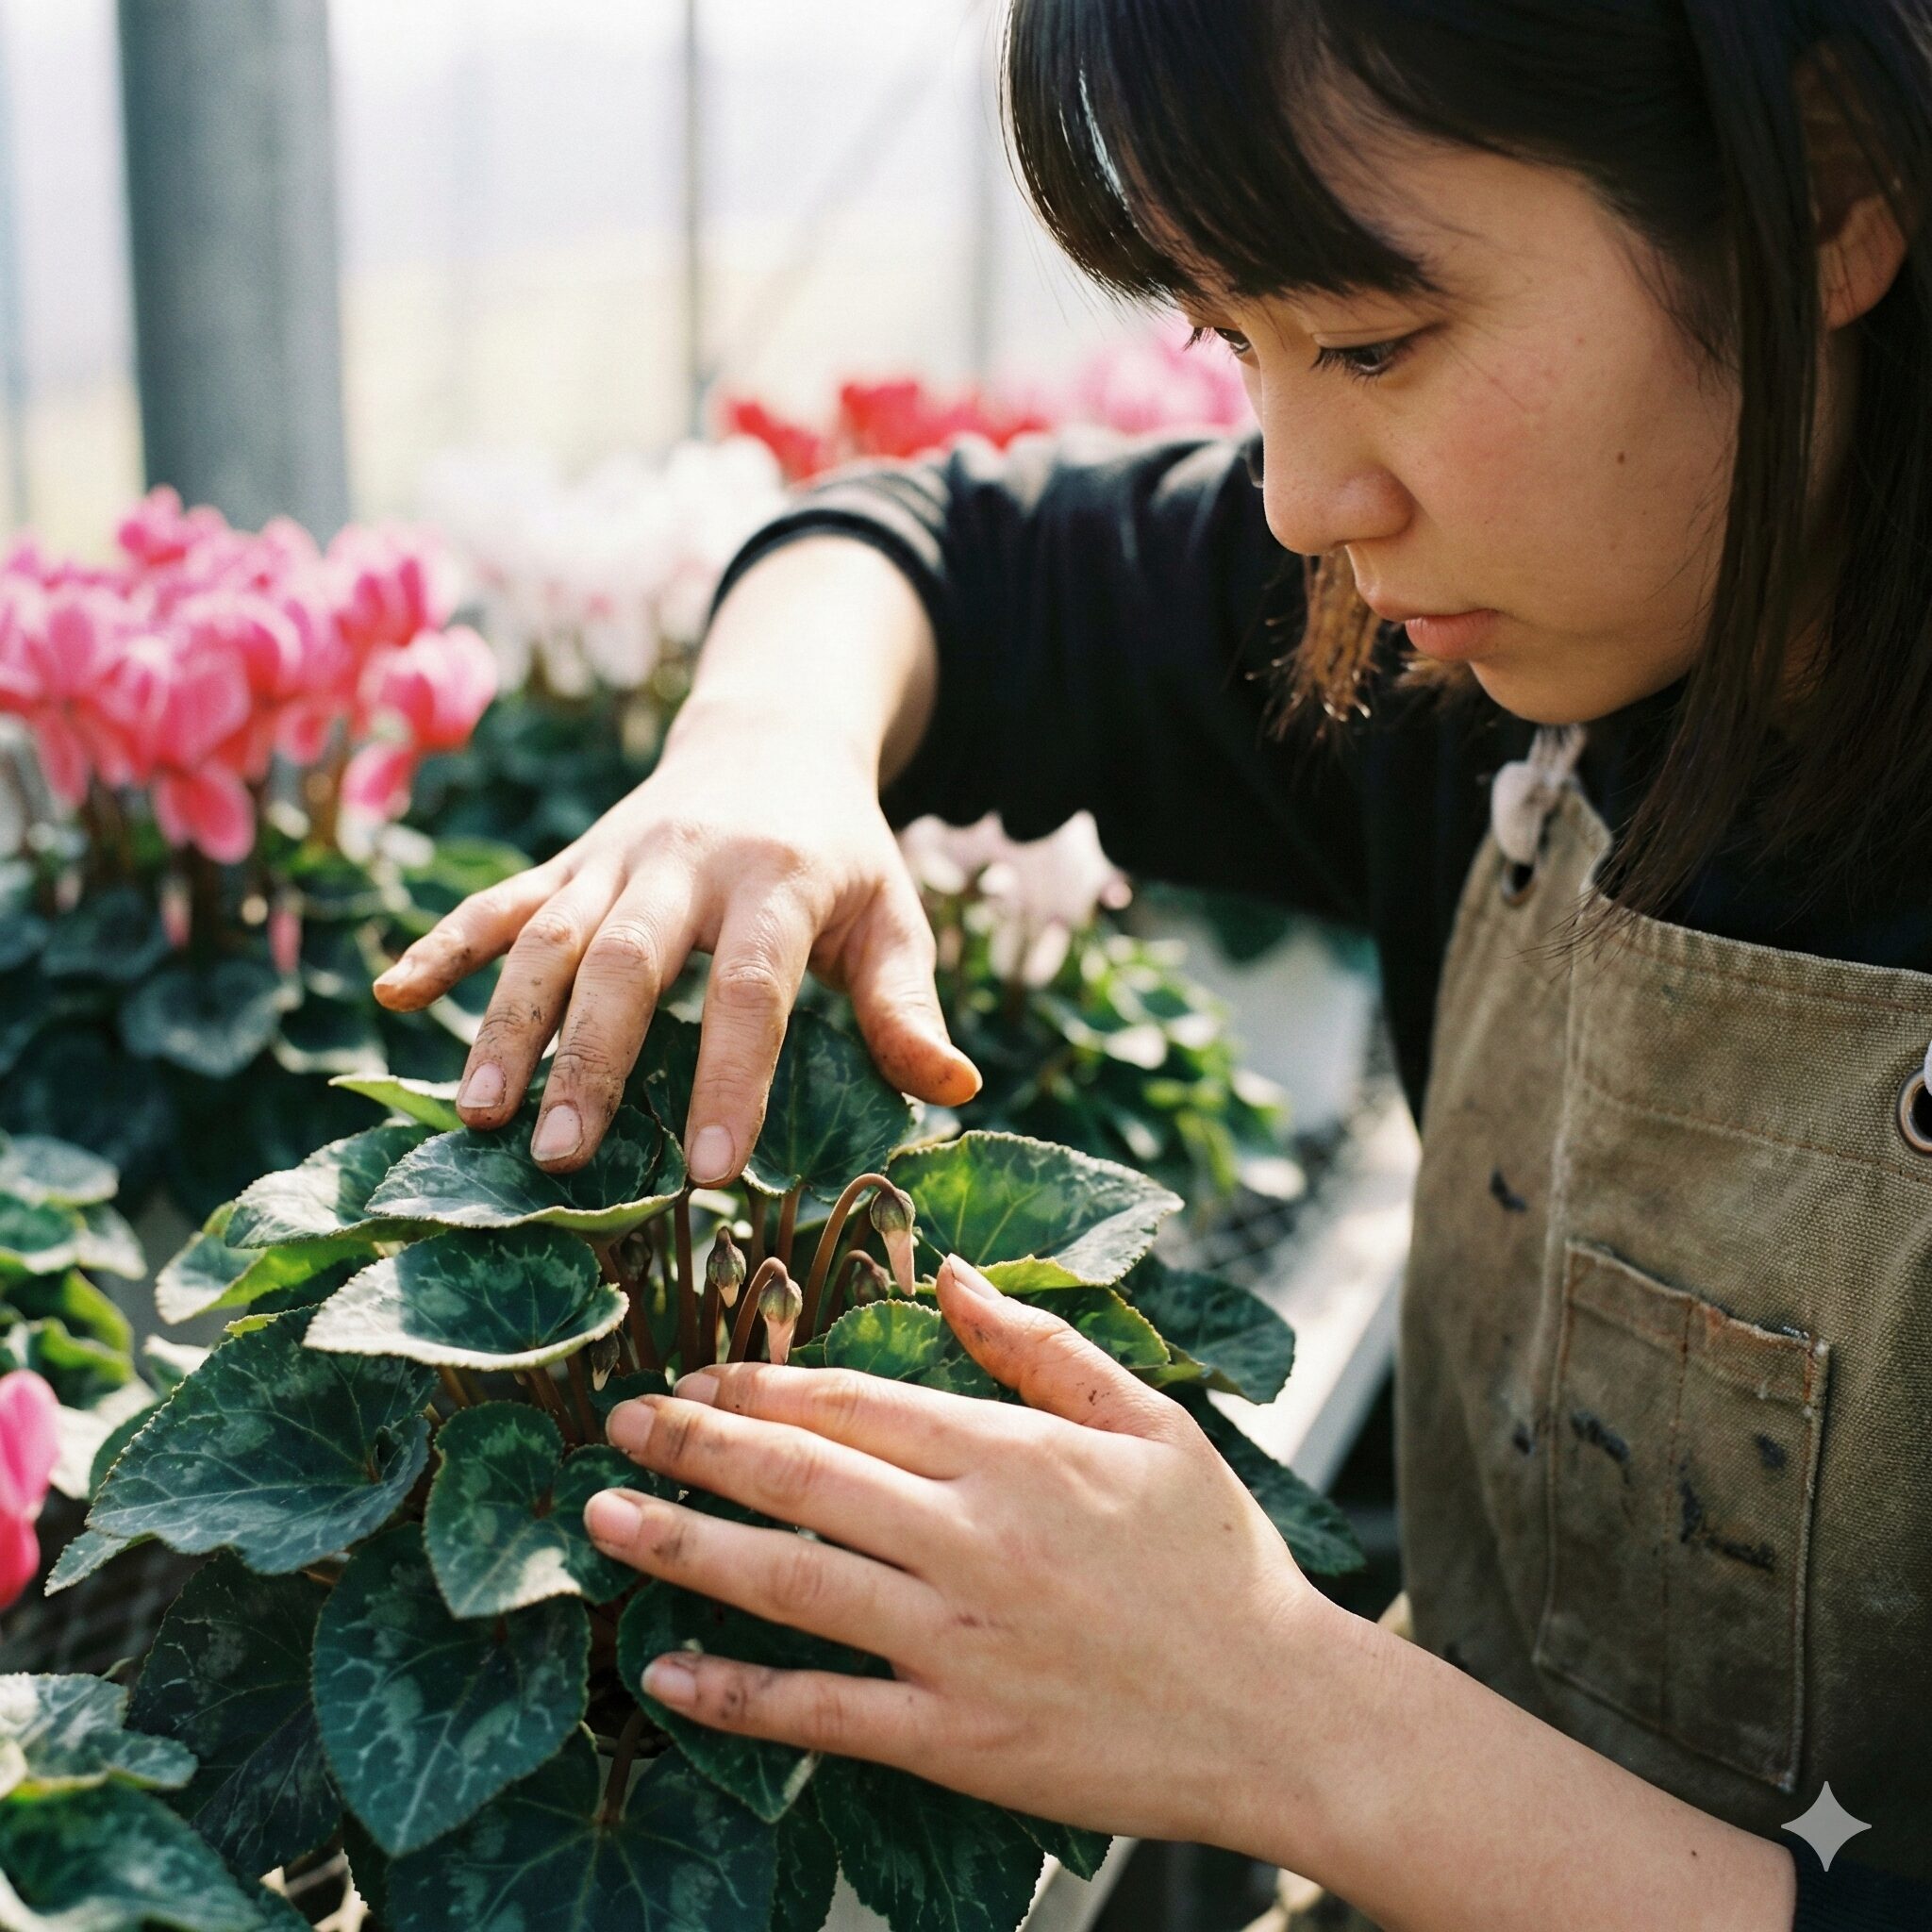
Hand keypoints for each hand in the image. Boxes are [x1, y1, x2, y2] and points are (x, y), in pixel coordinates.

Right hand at [369, 703, 978, 1182]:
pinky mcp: (569, 860)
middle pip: (626, 961)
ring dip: (506, 1023)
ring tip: (478, 1116)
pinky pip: (499, 901)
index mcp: (779, 879)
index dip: (728, 1078)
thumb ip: (908, 1004)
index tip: (710, 1173)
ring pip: (547, 937)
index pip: (750, 987)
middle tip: (561, 1161)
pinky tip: (394, 993)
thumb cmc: (840, 852)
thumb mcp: (893, 915)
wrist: (772, 738)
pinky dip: (445, 943)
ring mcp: (613, 858)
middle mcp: (684, 862)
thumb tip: (956, 1093)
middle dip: (589, 1060)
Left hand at [583, 1255, 1325, 1848]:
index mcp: (1015, 1457)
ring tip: (603, 1520)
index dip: (765, 1385)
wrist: (1280, 1716)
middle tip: (619, 1424)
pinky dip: (736, 1694)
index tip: (699, 1376)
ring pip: (790, 1585)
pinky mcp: (956, 1740)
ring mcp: (958, 1645)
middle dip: (695, 1446)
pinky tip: (666, 1672)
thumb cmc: (1217, 1560)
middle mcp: (973, 1542)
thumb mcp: (1151, 1422)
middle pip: (802, 1479)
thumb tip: (950, 1275)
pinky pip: (823, 1713)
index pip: (858, 1403)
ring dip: (685, 1546)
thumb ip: (1041, 1347)